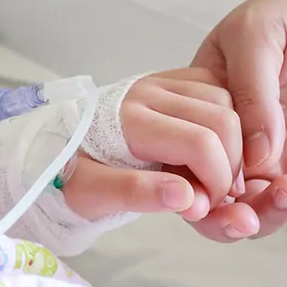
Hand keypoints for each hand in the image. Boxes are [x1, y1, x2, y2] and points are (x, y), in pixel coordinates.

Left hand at [60, 68, 245, 221]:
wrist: (53, 148)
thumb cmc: (70, 175)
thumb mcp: (91, 194)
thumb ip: (137, 194)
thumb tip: (187, 197)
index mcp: (128, 119)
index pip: (199, 143)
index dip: (217, 181)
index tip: (205, 207)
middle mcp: (146, 92)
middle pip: (222, 119)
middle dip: (232, 163)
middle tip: (214, 193)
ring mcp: (158, 81)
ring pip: (225, 100)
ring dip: (232, 141)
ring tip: (211, 173)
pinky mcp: (166, 79)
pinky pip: (215, 88)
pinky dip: (225, 119)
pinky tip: (210, 149)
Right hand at [189, 0, 286, 241]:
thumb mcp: (256, 37)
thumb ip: (251, 96)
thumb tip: (254, 160)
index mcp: (202, 114)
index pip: (182, 164)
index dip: (188, 188)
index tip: (206, 194)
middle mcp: (234, 144)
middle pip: (218, 204)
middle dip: (228, 220)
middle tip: (246, 217)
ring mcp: (277, 158)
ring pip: (263, 215)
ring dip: (274, 213)